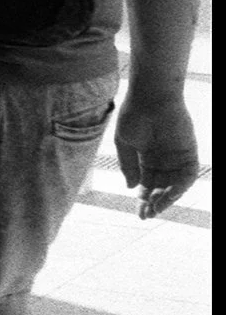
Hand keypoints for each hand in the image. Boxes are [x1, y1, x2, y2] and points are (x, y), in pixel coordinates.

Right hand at [115, 86, 204, 219]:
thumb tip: (131, 187)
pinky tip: (169, 196)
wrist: (150, 98)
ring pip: (175, 185)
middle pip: (160, 188)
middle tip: (146, 216)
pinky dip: (180, 187)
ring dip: (167, 198)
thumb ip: (128, 166)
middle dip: (154, 203)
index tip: (138, 212)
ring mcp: (177, 157)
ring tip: (156, 208)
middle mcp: (163, 160)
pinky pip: (187, 176)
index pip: (146, 184)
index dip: (142, 199)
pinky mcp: (189, 154)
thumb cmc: (133, 115)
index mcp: (146, 158)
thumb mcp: (124, 143)